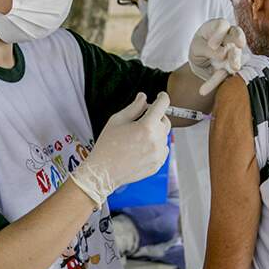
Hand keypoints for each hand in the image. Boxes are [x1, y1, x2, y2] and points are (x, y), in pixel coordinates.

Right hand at [70, 92, 170, 206]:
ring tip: (138, 136)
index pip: (162, 105)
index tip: (161, 96)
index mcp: (147, 126)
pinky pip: (163, 149)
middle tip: (143, 118)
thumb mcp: (117, 120)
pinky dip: (156, 145)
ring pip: (164, 135)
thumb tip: (144, 97)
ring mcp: (158, 153)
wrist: (103, 172)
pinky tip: (142, 147)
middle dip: (157, 116)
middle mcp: (156, 140)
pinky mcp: (158, 164)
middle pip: (165, 120)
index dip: (162, 97)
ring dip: (156, 131)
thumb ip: (134, 107)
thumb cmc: (107, 146)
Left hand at [189, 18, 248, 95]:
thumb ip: (207, 49)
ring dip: (235, 62)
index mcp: (219, 27)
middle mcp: (230, 37)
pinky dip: (214, 82)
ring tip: (233, 69)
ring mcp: (234, 52)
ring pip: (237, 56)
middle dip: (235, 48)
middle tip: (230, 56)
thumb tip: (224, 54)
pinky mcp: (231, 67)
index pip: (223, 25)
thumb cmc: (199, 47)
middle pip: (237, 38)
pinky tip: (203, 90)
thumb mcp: (197, 47)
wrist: (200, 62)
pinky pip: (225, 74)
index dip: (219, 34)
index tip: (212, 45)